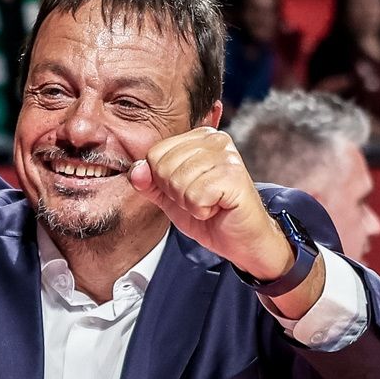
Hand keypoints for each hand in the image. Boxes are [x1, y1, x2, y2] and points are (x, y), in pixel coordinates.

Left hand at [128, 128, 290, 279]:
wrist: (243, 241)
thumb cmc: (212, 216)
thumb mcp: (172, 198)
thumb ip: (150, 183)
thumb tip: (136, 171)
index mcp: (198, 138)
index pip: (155, 154)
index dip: (163, 183)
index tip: (187, 191)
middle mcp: (214, 139)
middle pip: (163, 167)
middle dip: (176, 194)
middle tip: (201, 199)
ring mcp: (226, 155)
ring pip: (178, 182)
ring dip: (190, 204)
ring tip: (210, 203)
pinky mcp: (234, 175)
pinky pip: (195, 195)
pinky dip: (202, 210)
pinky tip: (218, 207)